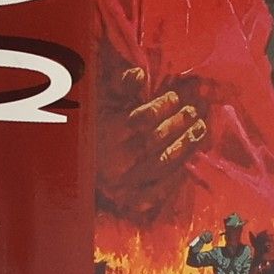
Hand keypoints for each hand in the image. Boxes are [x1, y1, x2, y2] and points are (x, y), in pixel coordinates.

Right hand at [94, 61, 204, 215]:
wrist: (74, 165)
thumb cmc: (94, 127)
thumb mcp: (103, 102)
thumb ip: (120, 86)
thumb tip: (139, 73)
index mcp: (109, 132)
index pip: (143, 119)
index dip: (162, 106)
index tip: (175, 97)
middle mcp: (117, 159)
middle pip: (155, 140)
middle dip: (178, 123)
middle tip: (194, 111)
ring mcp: (124, 182)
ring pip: (161, 164)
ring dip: (184, 147)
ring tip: (200, 130)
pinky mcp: (128, 199)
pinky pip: (154, 195)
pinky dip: (171, 183)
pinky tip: (186, 169)